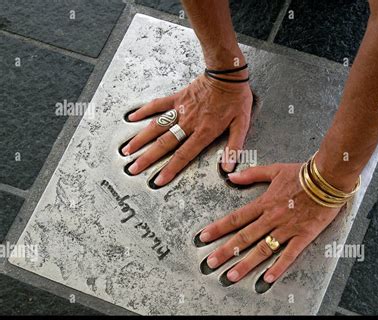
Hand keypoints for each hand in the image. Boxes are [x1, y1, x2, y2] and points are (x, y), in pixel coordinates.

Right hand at [122, 73, 252, 185]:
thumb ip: (233, 147)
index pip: (183, 155)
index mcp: (204, 132)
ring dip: (141, 139)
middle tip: (134, 169)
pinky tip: (132, 117)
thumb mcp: (241, 124)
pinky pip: (158, 104)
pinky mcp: (178, 97)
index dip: (170, 169)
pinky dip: (144, 111)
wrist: (227, 73)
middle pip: (164, 144)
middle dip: (148, 158)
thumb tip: (228, 167)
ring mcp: (181, 109)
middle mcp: (189, 122)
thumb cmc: (236, 98)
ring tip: (127, 150)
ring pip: (157, 126)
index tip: (158, 180)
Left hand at [200, 163, 341, 282]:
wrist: (328, 178)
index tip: (204, 237)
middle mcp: (272, 218)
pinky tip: (267, 279)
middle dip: (226, 251)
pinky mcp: (303, 236)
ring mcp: (287, 229)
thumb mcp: (274, 170)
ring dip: (246, 263)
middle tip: (211, 263)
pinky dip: (278, 267)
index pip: (236, 218)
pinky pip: (289, 255)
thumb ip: (252, 174)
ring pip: (262, 249)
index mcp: (264, 203)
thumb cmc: (303, 173)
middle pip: (244, 237)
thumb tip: (232, 177)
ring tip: (232, 276)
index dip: (218, 228)